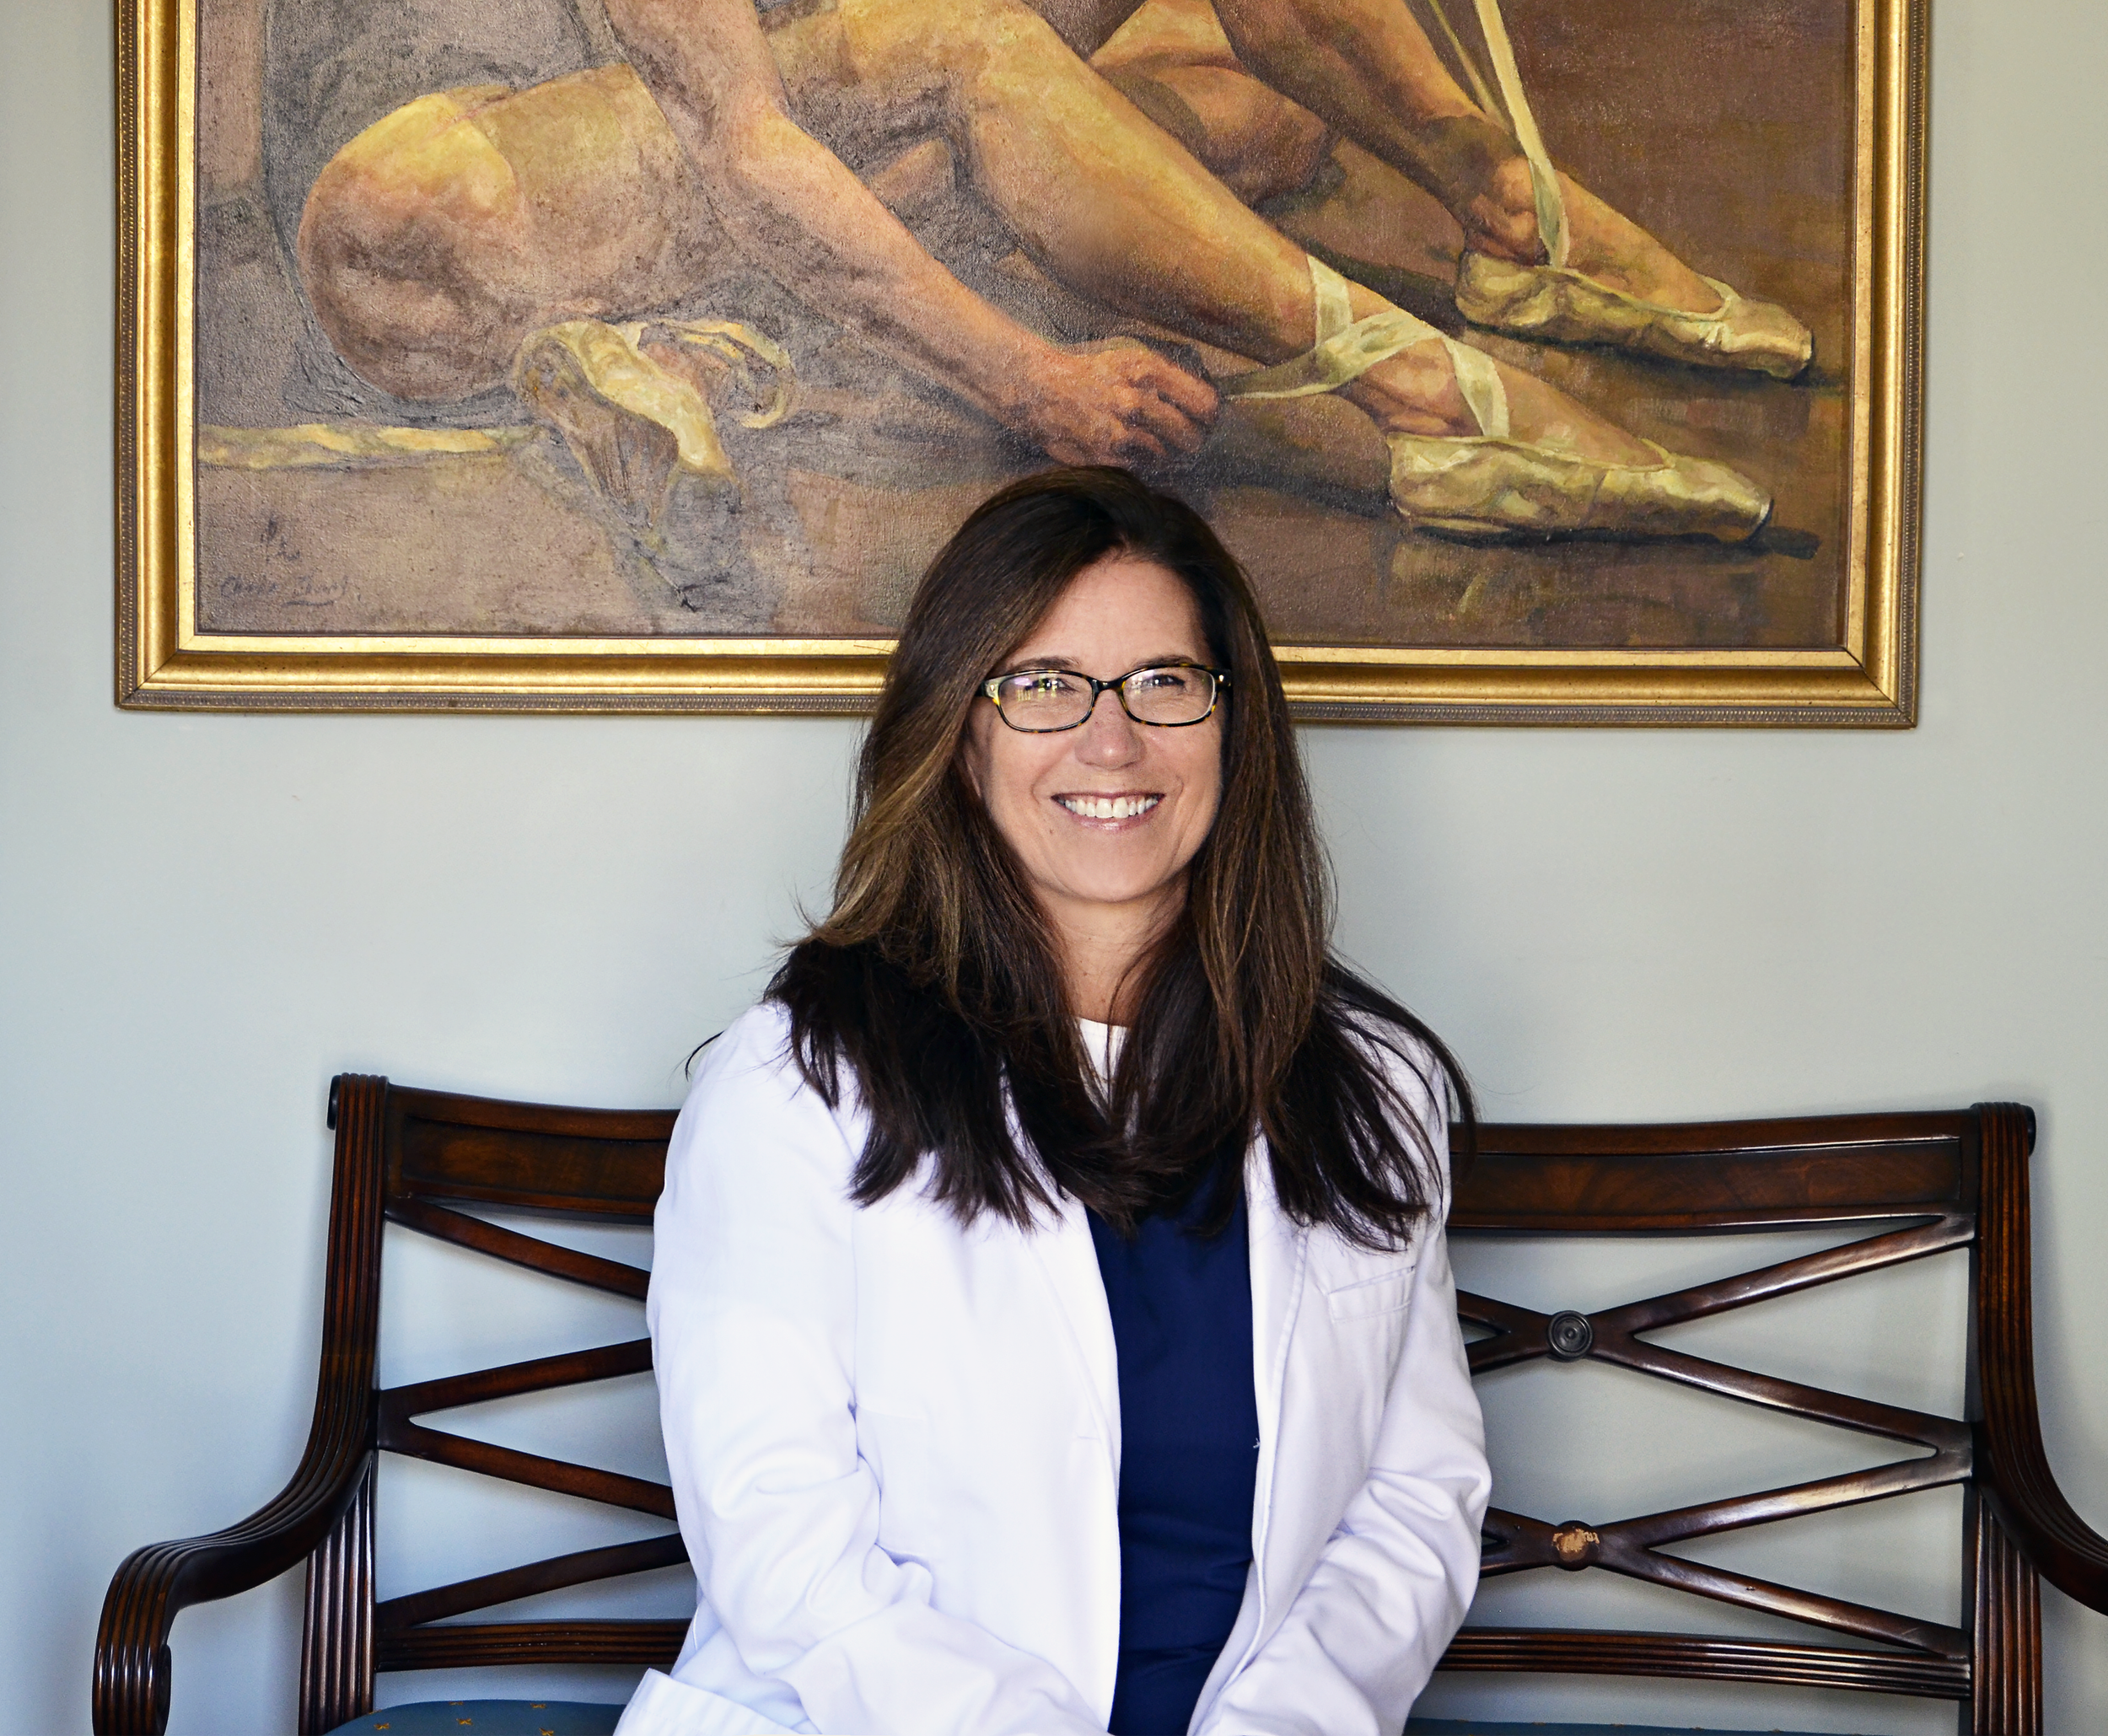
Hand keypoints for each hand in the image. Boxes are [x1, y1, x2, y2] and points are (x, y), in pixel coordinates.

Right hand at [1010, 340, 1218, 464]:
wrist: (1040, 389)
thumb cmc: (1091, 374)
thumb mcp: (1130, 359)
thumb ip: (1167, 377)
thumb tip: (1207, 404)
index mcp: (1147, 370)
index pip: (1205, 404)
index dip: (1210, 416)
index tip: (1206, 421)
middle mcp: (1136, 400)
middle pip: (1191, 436)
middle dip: (1191, 441)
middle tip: (1185, 441)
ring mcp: (1120, 431)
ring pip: (1166, 455)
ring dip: (1163, 453)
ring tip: (1147, 441)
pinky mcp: (1106, 455)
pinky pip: (1140, 467)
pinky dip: (1138, 462)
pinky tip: (1126, 449)